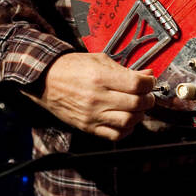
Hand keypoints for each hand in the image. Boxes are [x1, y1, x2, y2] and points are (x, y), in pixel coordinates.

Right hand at [22, 52, 155, 140]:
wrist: (45, 80)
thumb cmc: (71, 67)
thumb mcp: (99, 60)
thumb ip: (125, 69)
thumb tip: (148, 75)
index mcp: (100, 77)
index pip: (137, 85)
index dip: (149, 83)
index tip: (149, 81)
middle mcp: (97, 98)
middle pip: (136, 104)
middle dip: (148, 99)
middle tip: (147, 95)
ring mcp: (92, 115)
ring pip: (128, 121)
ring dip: (139, 115)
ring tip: (137, 107)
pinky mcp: (88, 127)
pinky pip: (114, 135)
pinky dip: (126, 129)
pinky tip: (126, 120)